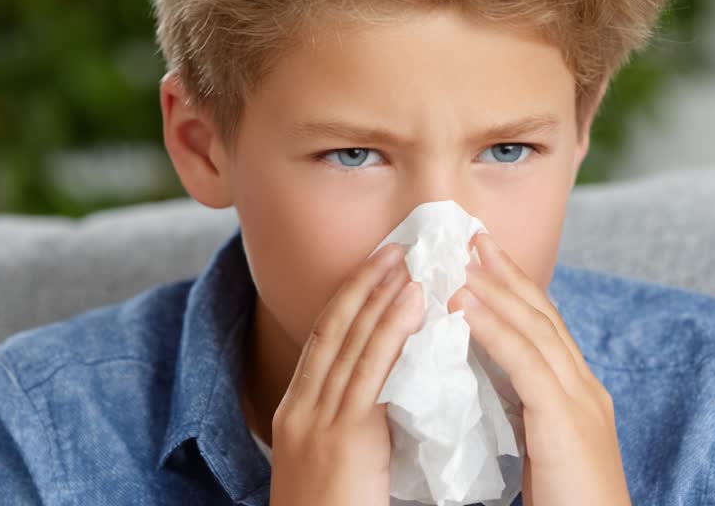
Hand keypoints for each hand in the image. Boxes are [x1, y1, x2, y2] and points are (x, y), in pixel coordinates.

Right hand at [268, 243, 424, 505]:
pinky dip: (392, 329)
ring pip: (351, 340)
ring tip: (412, 257)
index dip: (351, 300)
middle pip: (333, 328)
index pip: (325, 342)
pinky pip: (371, 371)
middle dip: (365, 282)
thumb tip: (396, 401)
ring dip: (383, 292)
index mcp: (299, 417)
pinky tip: (415, 302)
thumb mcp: (342, 469)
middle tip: (398, 245)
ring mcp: (316, 421)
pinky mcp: (342, 437)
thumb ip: (362, 430)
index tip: (379, 267)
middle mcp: (301, 410)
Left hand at [448, 232, 631, 505]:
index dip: (515, 289)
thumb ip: (520, 413)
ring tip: (460, 259)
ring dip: (494, 289)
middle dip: (506, 272)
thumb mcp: (539, 451)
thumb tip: (483, 386)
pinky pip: (525, 363)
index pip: (545, 329)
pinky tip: (465, 307)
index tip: (482, 258)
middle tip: (472, 235)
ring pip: (535, 329)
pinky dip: (493, 329)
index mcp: (578, 397)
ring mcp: (580, 402)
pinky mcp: (565, 421)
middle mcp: (585, 389)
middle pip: (543, 315)